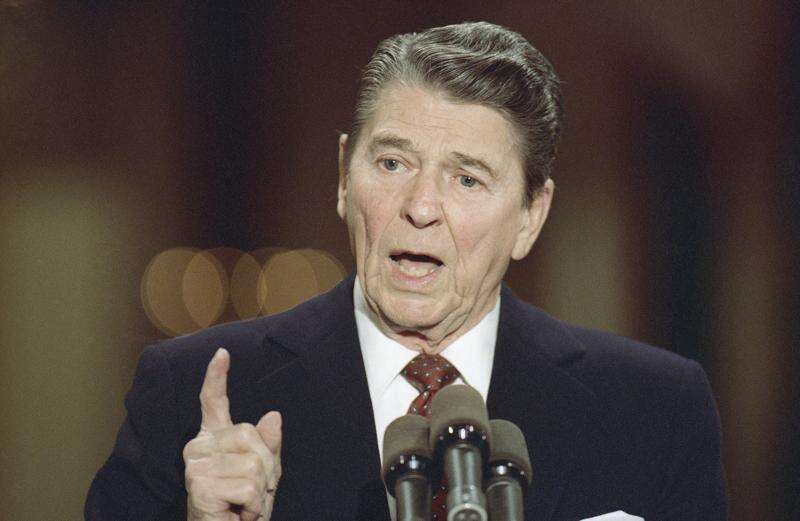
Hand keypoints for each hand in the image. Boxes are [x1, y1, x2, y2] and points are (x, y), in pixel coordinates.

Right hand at [183, 348, 281, 520]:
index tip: (223, 353)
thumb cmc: (241, 508)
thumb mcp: (263, 473)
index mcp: (212, 440)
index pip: (213, 403)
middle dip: (266, 467)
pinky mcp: (200, 485)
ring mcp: (195, 466)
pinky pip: (249, 485)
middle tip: (253, 491)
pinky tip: (238, 513)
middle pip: (250, 435)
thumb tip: (273, 416)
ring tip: (244, 504)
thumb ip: (267, 445)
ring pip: (253, 462)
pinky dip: (253, 504)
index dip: (217, 377)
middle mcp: (197, 448)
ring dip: (260, 490)